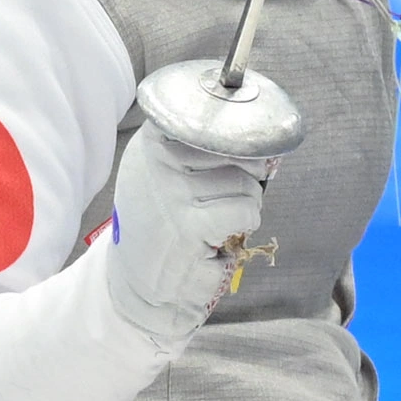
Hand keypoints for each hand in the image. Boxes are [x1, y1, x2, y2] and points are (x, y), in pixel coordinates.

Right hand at [111, 60, 300, 347]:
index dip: (239, 136)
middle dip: (243, 177)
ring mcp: (174, 193)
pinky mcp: (190, 227)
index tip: (240, 150)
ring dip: (243, 206)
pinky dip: (243, 225)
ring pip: (247, 183)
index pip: (217, 117)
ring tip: (213, 222)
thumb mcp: (163, 173)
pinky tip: (220, 236)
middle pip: (240, 151)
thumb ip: (202, 149)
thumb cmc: (159, 224)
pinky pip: (246, 209)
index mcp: (153, 140)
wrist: (134, 283)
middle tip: (216, 200)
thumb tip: (266, 145)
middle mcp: (159, 160)